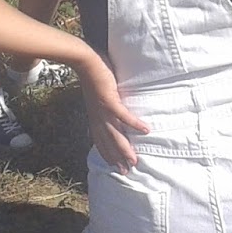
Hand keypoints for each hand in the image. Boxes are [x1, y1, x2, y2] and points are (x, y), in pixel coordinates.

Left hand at [76, 56, 148, 172]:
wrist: (86, 61)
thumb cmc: (93, 74)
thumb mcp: (96, 94)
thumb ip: (103, 103)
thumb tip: (113, 106)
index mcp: (95, 116)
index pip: (100, 140)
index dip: (107, 154)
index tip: (114, 166)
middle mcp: (98, 117)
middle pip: (108, 142)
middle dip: (116, 158)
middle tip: (125, 171)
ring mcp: (103, 110)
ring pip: (115, 134)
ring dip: (124, 148)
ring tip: (134, 160)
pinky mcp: (110, 100)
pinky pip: (124, 115)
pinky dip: (134, 124)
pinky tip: (146, 130)